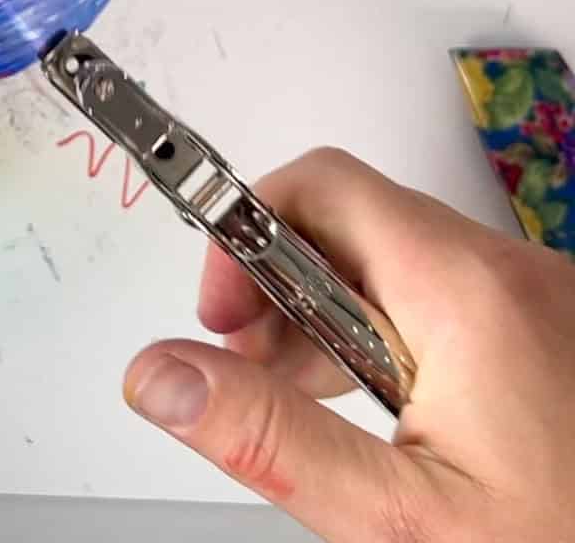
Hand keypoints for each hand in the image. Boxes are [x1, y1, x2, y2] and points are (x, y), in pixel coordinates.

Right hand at [124, 147, 574, 540]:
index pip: (321, 187)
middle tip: (246, 362)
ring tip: (303, 398)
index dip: (247, 231)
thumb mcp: (405, 519)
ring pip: (392, 263)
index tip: (218, 307)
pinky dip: (383, 336)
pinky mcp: (549, 331)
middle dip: (277, 283)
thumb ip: (271, 436)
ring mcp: (537, 300)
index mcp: (467, 292)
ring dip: (325, 314)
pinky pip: (440, 300)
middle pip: (351, 221)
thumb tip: (161, 374)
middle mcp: (509, 273)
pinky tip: (374, 407)